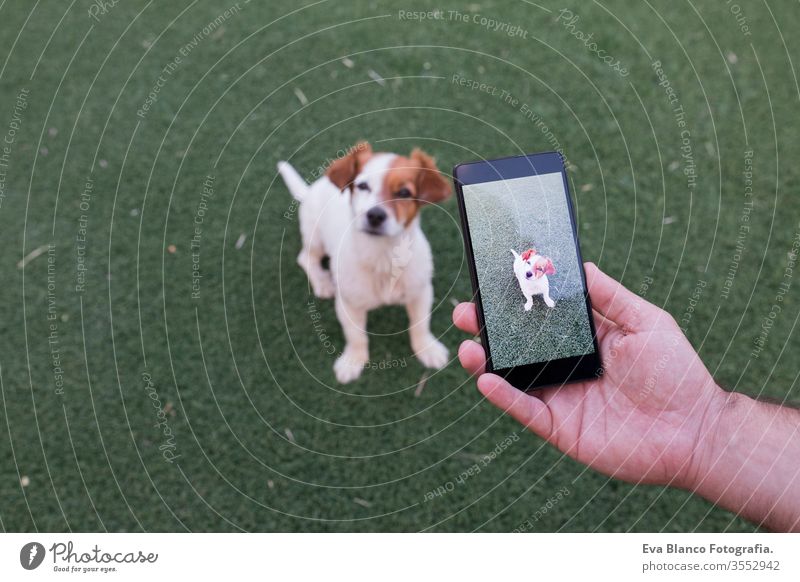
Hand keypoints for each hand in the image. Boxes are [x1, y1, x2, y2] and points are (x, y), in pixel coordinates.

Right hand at [453, 263, 724, 488]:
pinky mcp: (560, 427)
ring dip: (486, 362)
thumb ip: (610, 296)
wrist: (694, 430)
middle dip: (488, 330)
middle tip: (464, 313)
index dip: (516, 302)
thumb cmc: (676, 372)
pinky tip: (486, 379)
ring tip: (467, 347)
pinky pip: (526, 410)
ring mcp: (561, 397)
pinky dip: (504, 397)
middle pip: (518, 346)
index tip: (491, 284)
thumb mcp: (646, 322)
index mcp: (585, 340)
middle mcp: (567, 366)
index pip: (541, 317)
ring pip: (513, 378)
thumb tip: (581, 265)